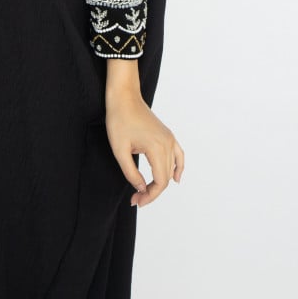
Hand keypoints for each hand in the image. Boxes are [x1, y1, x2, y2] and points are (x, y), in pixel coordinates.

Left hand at [105, 88, 184, 207]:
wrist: (124, 97)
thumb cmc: (119, 121)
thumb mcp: (119, 150)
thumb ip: (131, 173)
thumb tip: (142, 188)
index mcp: (156, 147)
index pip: (160, 181)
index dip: (149, 196)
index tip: (136, 201)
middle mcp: (167, 143)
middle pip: (165, 177)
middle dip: (152, 192)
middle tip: (136, 198)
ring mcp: (169, 138)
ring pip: (171, 168)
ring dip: (161, 182)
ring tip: (146, 191)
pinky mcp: (167, 134)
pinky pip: (178, 154)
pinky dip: (178, 167)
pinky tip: (176, 177)